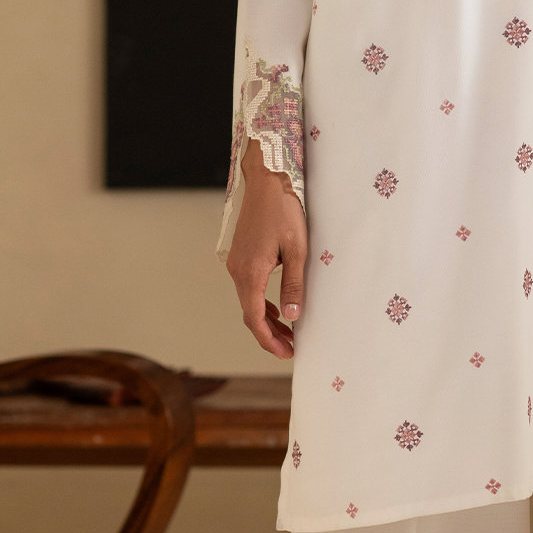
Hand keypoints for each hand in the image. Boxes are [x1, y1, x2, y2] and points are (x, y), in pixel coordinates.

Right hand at [226, 144, 307, 358]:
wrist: (267, 180)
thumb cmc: (284, 211)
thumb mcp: (296, 250)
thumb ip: (293, 285)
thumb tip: (293, 316)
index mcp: (250, 273)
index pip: (255, 319)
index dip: (269, 340)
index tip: (286, 352)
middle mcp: (237, 271)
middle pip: (250, 313)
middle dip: (269, 333)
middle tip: (290, 347)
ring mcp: (236, 262)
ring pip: (249, 300)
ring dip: (266, 318)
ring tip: (288, 331)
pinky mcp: (240, 255)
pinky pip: (248, 287)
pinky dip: (261, 302)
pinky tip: (277, 306)